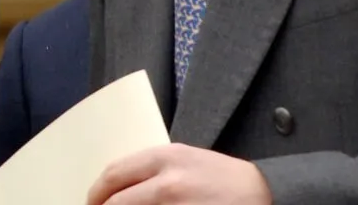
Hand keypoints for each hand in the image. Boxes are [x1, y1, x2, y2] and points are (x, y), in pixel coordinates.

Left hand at [87, 143, 272, 204]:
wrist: (264, 194)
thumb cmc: (221, 178)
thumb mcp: (184, 160)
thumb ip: (150, 171)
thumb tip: (114, 190)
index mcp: (164, 158)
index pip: (113, 175)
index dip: (96, 193)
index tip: (93, 202)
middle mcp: (168, 183)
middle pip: (116, 203)